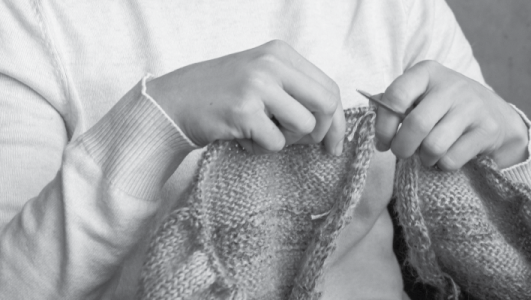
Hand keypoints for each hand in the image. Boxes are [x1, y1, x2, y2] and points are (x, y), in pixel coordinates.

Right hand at [147, 40, 344, 154]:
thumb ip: (297, 92)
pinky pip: (276, 143)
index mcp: (281, 53)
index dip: (338, 120)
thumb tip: (335, 124)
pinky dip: (261, 149)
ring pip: (304, 126)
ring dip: (286, 140)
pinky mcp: (244, 111)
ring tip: (260, 132)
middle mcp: (271, 64)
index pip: (329, 87)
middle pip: (326, 105)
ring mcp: (257, 86)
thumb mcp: (263, 78)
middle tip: (311, 146)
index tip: (335, 142)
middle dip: (324, 132)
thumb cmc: (223, 95)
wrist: (173, 103)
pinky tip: (242, 138)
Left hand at [374, 60, 528, 169]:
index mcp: (427, 72)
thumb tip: (372, 105)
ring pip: (434, 145)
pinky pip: (452, 158)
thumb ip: (396, 101)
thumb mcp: (422, 95)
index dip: (384, 125)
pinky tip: (446, 157)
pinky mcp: (487, 129)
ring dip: (424, 159)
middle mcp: (451, 85)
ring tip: (426, 156)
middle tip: (402, 154)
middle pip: (416, 124)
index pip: (396, 95)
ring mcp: (472, 106)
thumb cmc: (447, 107)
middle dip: (402, 148)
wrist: (497, 116)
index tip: (383, 142)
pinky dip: (443, 165)